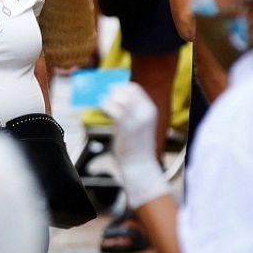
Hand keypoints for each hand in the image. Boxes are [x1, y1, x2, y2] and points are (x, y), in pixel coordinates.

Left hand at [102, 84, 168, 207]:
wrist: (139, 165)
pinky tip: (102, 110)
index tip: (110, 90)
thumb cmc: (135, 146)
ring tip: (102, 104)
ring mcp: (136, 118)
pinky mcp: (125, 126)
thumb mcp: (137, 124)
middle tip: (103, 95)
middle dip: (113, 90)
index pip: (135, 89)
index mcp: (150, 110)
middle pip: (126, 90)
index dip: (121, 86)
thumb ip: (129, 111)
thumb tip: (113, 98)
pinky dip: (104, 106)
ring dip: (108, 98)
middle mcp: (145, 112)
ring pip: (119, 97)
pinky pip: (112, 108)